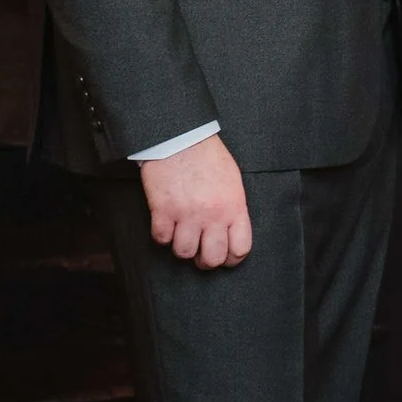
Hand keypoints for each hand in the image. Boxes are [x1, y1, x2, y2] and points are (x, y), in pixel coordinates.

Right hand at [139, 133, 252, 267]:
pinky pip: (161, 239)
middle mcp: (213, 215)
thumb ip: (233, 209)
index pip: (240, 249)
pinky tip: (166, 223)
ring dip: (181, 246)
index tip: (225, 256)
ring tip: (182, 233)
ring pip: (183, 253)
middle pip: (212, 259)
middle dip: (206, 261)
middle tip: (201, 252)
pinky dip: (162, 235)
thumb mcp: (233, 183)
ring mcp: (187, 214)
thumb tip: (231, 231)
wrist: (182, 139)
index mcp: (234, 208)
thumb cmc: (209, 158)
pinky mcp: (162, 211)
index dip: (232, 258)